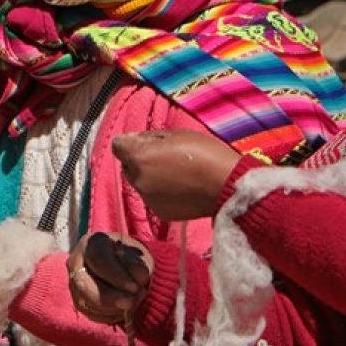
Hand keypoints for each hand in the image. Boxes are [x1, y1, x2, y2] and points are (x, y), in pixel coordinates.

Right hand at [69, 232, 152, 323]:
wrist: (123, 266)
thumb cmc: (130, 257)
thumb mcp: (138, 256)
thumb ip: (137, 265)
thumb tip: (137, 278)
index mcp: (92, 244)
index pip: (99, 260)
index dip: (116, 276)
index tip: (135, 287)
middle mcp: (76, 262)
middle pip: (84, 284)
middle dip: (109, 298)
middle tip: (130, 303)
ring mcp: (73, 283)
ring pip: (86, 302)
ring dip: (113, 308)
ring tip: (134, 303)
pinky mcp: (78, 301)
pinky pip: (91, 314)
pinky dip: (110, 316)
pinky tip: (124, 310)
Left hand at [114, 129, 241, 220]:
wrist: (227, 186)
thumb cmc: (205, 153)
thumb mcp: (176, 134)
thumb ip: (150, 137)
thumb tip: (137, 140)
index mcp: (139, 157)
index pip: (118, 145)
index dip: (130, 142)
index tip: (146, 142)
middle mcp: (137, 179)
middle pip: (128, 166)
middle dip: (140, 160)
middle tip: (164, 157)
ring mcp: (147, 198)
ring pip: (140, 182)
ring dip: (150, 177)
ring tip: (176, 174)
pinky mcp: (160, 212)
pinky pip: (154, 197)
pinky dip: (161, 192)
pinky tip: (181, 189)